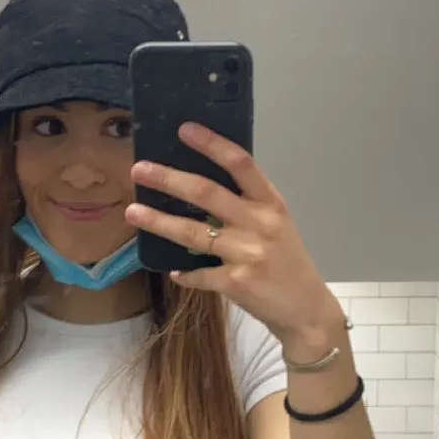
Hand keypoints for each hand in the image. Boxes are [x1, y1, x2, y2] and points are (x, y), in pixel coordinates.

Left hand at [127, 123, 342, 349]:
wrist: (306, 308)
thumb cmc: (287, 261)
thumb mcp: (277, 224)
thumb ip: (247, 204)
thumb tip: (199, 184)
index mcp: (270, 203)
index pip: (240, 164)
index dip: (212, 144)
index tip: (184, 129)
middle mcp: (260, 224)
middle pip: (207, 193)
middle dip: (169, 179)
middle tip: (140, 170)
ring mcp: (248, 254)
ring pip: (193, 233)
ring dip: (159, 222)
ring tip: (133, 212)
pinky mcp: (237, 283)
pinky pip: (199, 274)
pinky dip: (184, 273)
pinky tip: (173, 271)